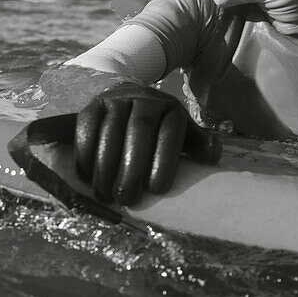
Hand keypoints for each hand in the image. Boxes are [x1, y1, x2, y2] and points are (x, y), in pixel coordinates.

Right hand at [75, 84, 221, 204]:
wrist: (131, 98)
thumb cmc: (159, 128)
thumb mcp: (182, 133)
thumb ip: (198, 145)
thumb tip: (213, 156)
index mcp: (171, 110)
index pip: (170, 133)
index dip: (164, 160)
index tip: (157, 190)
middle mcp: (146, 100)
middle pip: (139, 131)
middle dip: (132, 167)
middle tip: (126, 198)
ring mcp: (118, 99)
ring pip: (111, 130)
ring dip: (105, 165)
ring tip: (105, 194)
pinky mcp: (94, 104)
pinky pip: (87, 125)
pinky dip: (84, 152)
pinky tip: (85, 177)